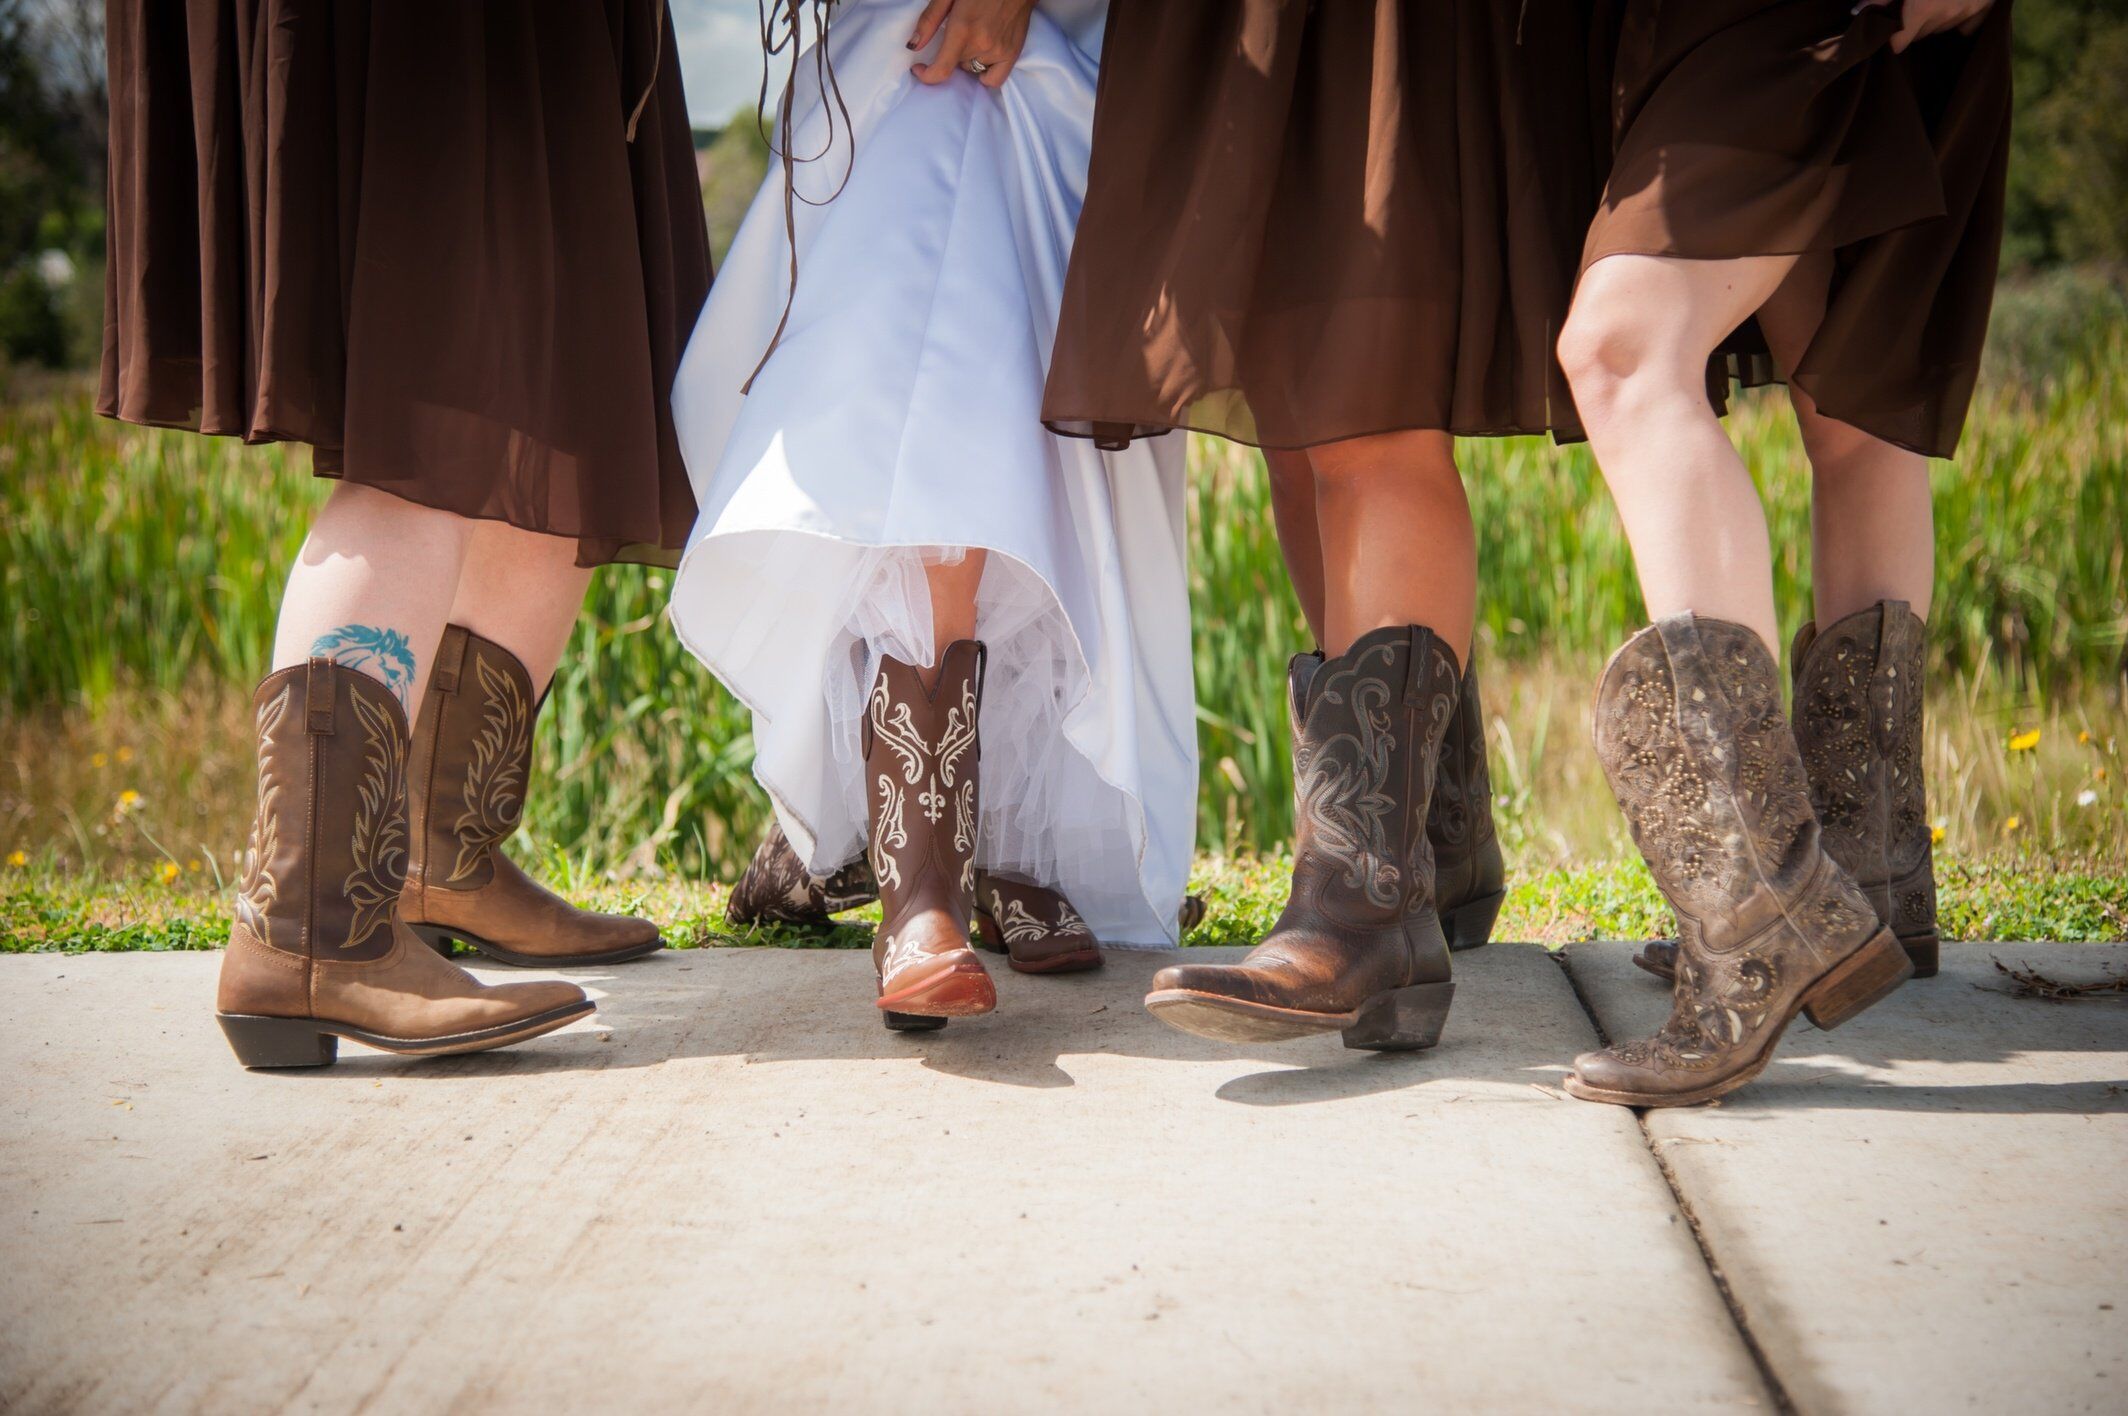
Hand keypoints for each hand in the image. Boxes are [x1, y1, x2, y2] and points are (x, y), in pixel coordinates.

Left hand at [907, 0, 1035, 87]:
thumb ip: (929, 20)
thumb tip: (913, 46)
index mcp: (963, 29)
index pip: (942, 70)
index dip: (927, 76)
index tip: (920, 69)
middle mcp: (981, 45)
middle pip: (956, 65)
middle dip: (951, 54)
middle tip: (957, 34)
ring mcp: (999, 51)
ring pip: (972, 69)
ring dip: (968, 59)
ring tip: (973, 38)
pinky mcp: (1013, 54)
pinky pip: (995, 79)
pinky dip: (985, 73)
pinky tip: (983, 58)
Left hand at [1855, 0, 1993, 52]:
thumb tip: (1858, 11)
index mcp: (1923, 9)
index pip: (1899, 43)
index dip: (1893, 36)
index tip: (1891, 28)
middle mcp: (1945, 16)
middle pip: (1919, 35)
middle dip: (1913, 24)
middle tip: (1913, 4)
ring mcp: (1967, 14)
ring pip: (1940, 30)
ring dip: (1934, 20)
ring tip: (1934, 0)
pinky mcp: (1983, 11)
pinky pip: (1965, 28)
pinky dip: (1958, 20)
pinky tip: (1954, 5)